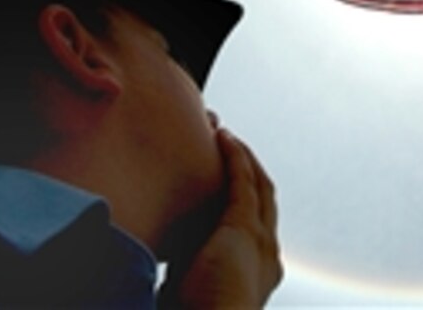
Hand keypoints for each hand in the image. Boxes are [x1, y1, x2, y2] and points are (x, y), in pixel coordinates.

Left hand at [158, 129, 282, 308]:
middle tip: (228, 143)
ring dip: (243, 155)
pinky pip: (244, 181)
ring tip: (225, 134)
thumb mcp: (189, 289)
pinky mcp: (246, 229)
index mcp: (257, 272)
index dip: (245, 194)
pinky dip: (235, 156)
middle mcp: (268, 254)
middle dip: (249, 167)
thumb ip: (184, 266)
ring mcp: (261, 240)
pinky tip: (222, 138)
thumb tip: (154, 249)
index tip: (224, 175)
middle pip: (265, 197)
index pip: (256, 222)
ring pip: (259, 184)